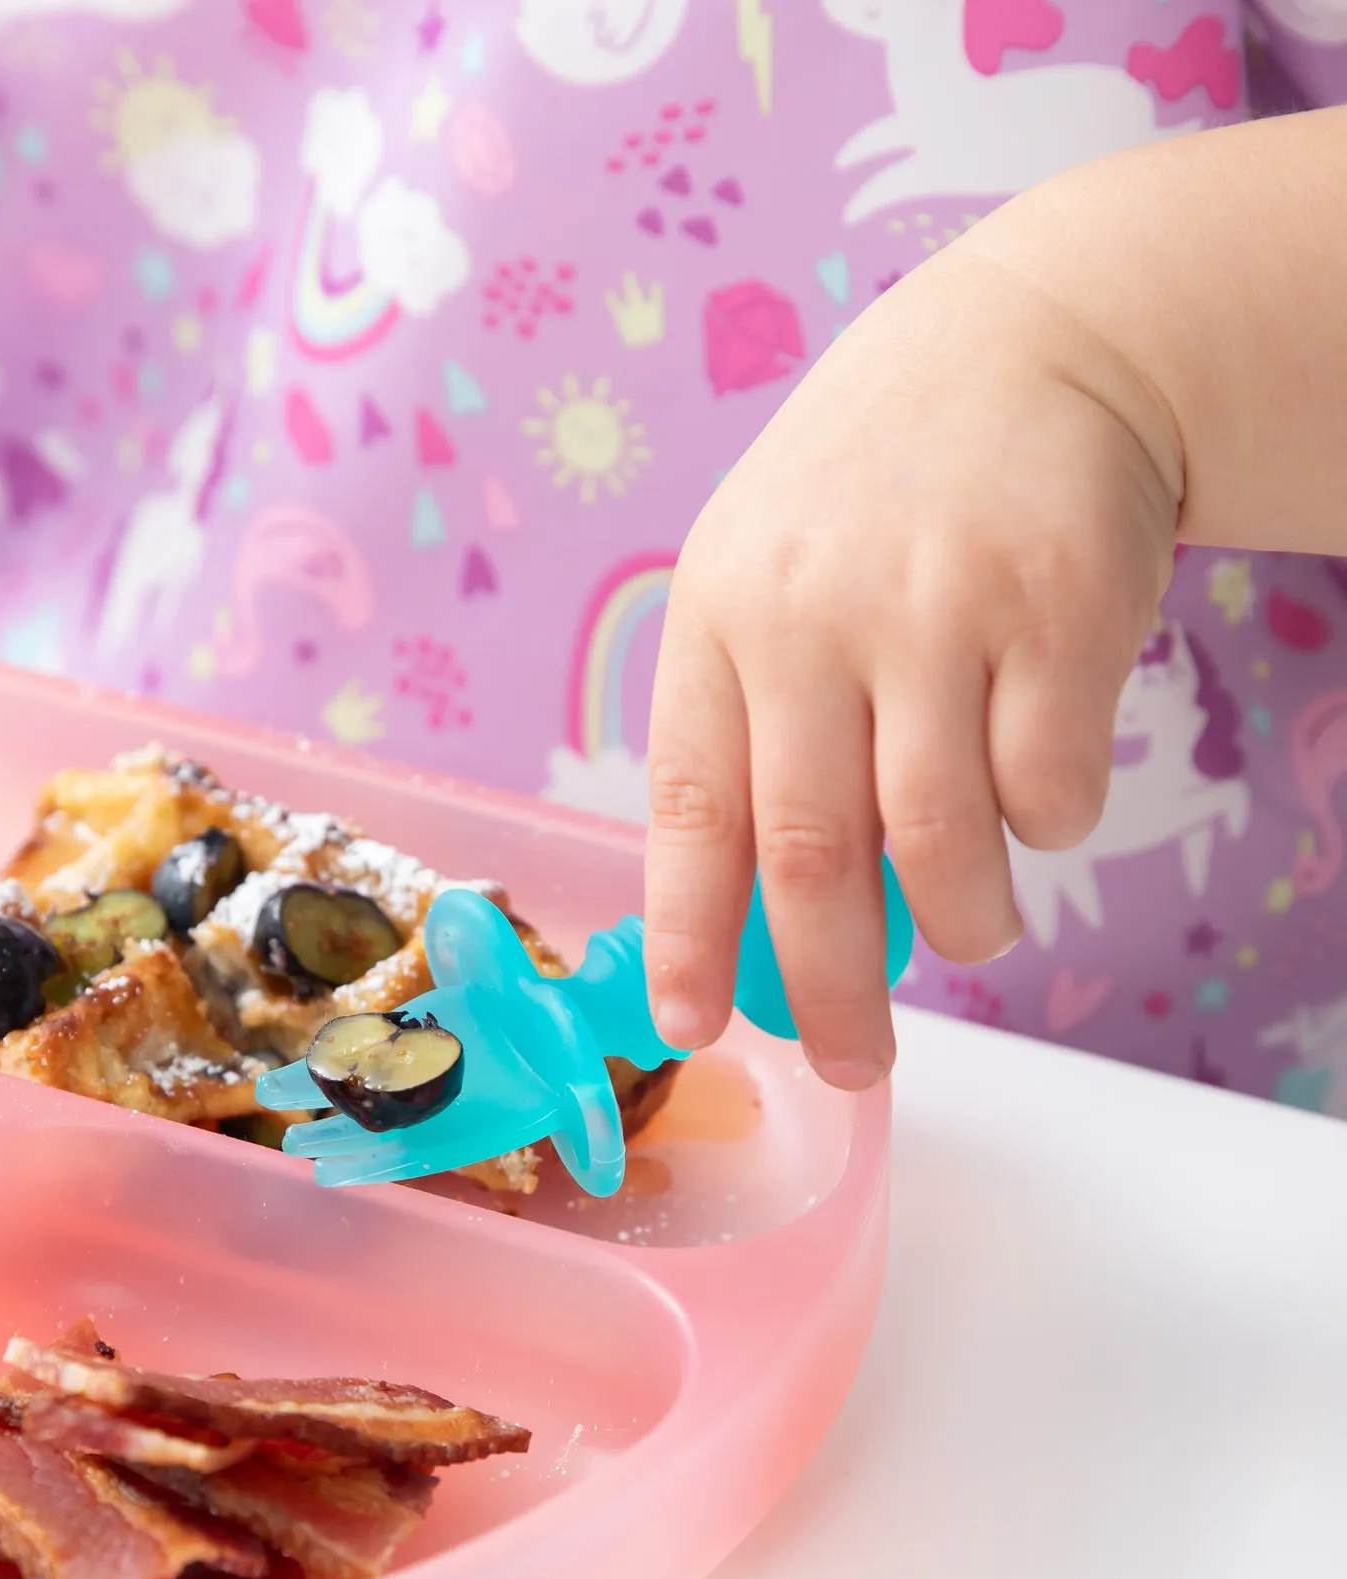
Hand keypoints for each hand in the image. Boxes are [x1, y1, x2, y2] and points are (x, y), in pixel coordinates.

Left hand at [643, 237, 1182, 1087]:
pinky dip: (1050, 827)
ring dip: (965, 921)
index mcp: (719, 621)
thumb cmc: (873, 501)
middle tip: (853, 1063)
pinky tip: (1038, 787)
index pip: (693, 808)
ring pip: (944, 844)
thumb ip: (756, 734)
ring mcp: (936, 610)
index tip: (689, 1029)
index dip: (690, 934)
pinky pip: (1050, 790)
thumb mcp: (767, 584)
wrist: (1030, 343)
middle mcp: (813, 618)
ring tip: (973, 924)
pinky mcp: (1059, 608)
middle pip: (814, 858)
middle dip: (831, 991)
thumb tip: (757, 924)